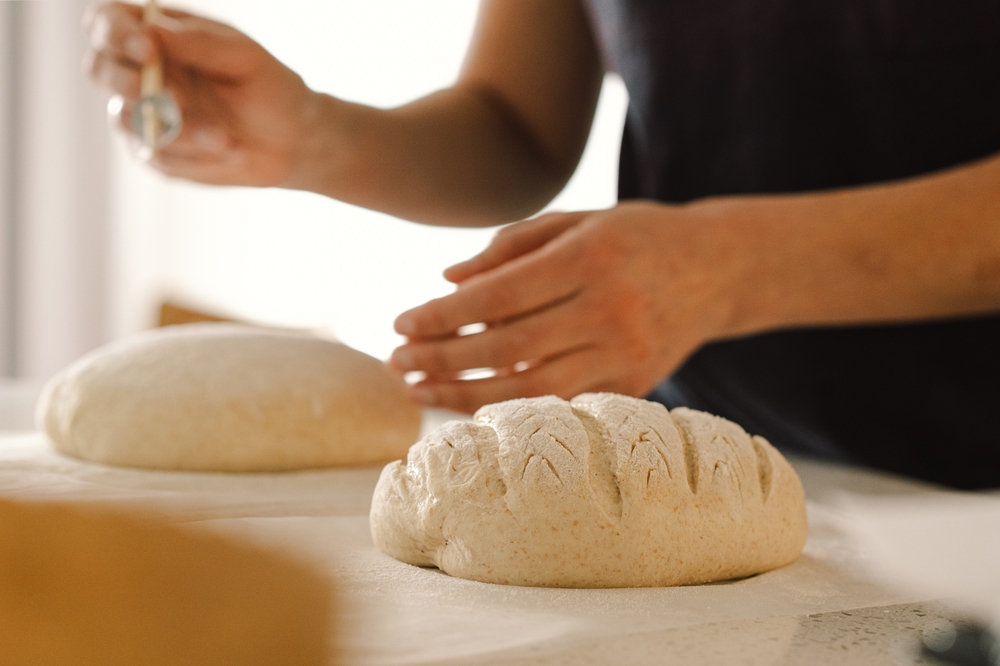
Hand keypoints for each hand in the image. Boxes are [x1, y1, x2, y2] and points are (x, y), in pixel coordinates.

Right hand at [84, 2, 319, 185]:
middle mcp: (141, 72)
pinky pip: (158, 156)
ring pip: (129, 121)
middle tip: (176, 98)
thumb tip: (153, 30)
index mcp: (157, 35)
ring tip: (226, 137)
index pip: (106, 20)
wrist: (291, 140)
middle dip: (126, 82)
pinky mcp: (158, 153)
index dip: (114, 32)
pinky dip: (197, 156)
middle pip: (98, 68)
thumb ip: (200, 43)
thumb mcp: (245, 58)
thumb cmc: (268, 87)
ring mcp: (144, 114)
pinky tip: (231, 152)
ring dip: (180, 131)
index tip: (148, 50)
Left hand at [389, 201, 753, 412]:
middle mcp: (609, 309)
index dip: (443, 314)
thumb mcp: (577, 221)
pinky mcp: (636, 384)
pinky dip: (510, 408)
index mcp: (590, 258)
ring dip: (465, 395)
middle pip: (508, 347)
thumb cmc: (635, 236)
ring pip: (531, 387)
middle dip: (442, 359)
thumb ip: (511, 246)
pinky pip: (561, 403)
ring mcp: (626, 353)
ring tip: (419, 391)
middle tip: (396, 362)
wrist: (718, 269)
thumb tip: (447, 280)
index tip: (400, 323)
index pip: (499, 295)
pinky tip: (469, 405)